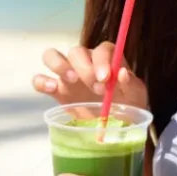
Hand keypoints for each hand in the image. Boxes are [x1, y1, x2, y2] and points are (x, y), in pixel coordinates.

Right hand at [32, 41, 147, 107]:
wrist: (115, 126)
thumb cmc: (128, 107)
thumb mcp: (137, 97)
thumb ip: (131, 84)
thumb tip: (122, 73)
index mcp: (106, 60)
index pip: (102, 49)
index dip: (102, 60)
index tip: (106, 78)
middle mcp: (85, 62)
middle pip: (77, 51)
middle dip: (84, 67)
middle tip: (96, 88)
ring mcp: (67, 75)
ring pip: (52, 55)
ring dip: (59, 64)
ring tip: (71, 80)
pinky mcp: (55, 90)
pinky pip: (39, 79)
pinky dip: (41, 81)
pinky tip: (51, 88)